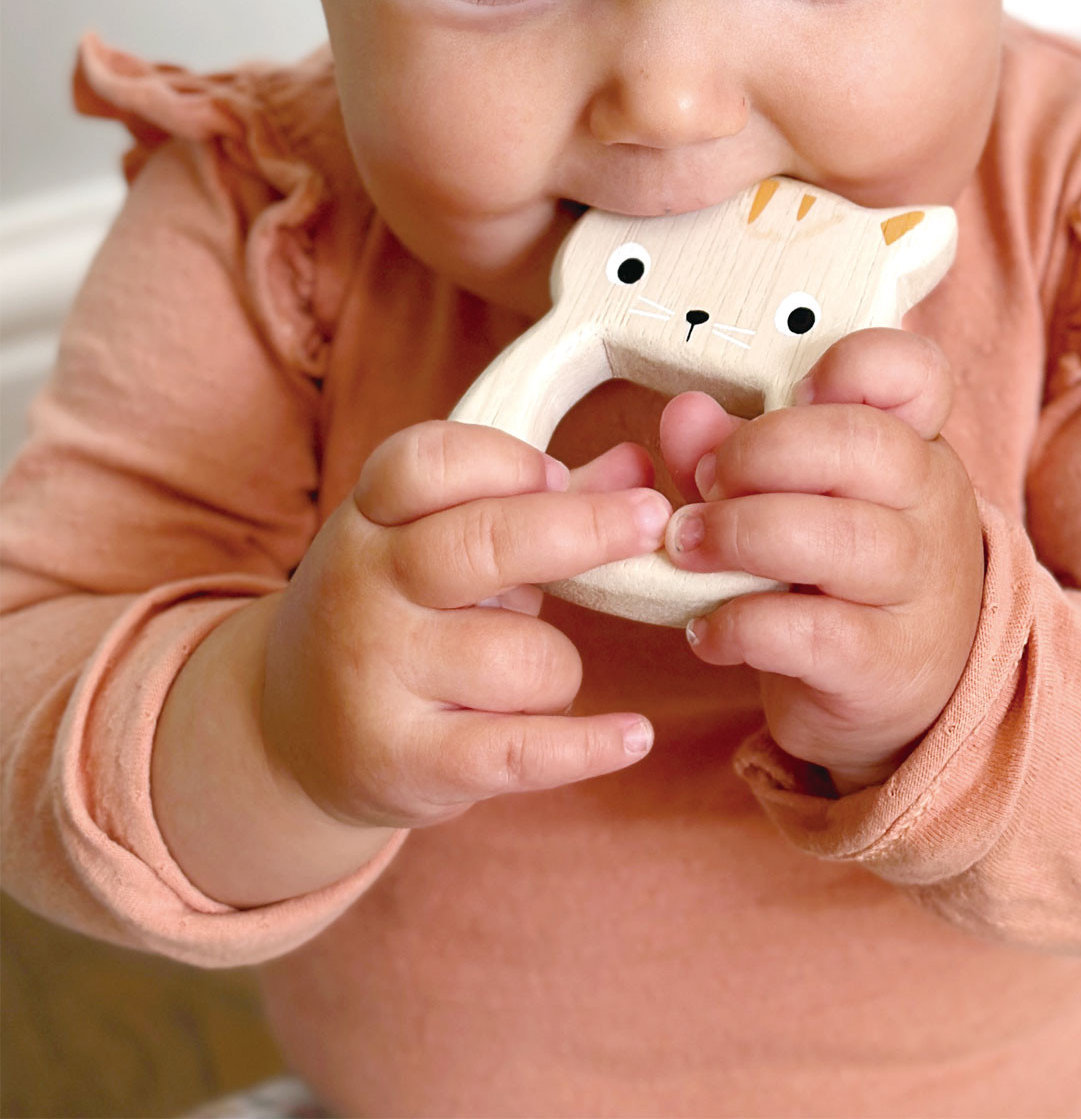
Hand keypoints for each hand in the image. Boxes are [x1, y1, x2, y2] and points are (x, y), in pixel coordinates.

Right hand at [259, 424, 670, 827]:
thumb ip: (536, 504)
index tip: (556, 473)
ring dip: (561, 668)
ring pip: (522, 658)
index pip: (425, 463)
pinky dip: (588, 746)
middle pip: (481, 544)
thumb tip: (637, 466)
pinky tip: (634, 735)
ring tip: (534, 678)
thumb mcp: (435, 542)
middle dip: (583, 529)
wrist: (287, 732)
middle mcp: (362, 589)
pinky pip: (517, 751)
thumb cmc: (396, 612)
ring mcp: (377, 676)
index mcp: (368, 519)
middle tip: (654, 519)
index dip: (503, 461)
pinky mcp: (402, 759)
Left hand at [654, 329, 983, 793]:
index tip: (791, 392)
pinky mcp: (885, 664)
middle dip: (761, 452)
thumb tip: (685, 413)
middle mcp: (930, 505)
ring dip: (741, 534)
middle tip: (708, 482)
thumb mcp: (798, 496)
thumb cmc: (839, 572)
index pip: (915, 373)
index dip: (851, 366)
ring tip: (689, 547)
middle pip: (863, 445)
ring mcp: (918, 588)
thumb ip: (736, 448)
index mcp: (913, 442)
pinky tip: (708, 627)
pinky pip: (811, 632)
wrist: (896, 690)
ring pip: (840, 538)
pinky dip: (740, 624)